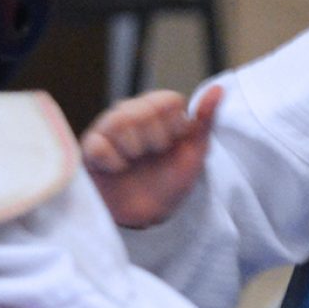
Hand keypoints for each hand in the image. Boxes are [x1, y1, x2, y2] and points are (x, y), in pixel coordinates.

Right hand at [81, 86, 223, 227]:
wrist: (146, 217)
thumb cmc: (170, 183)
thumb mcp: (194, 154)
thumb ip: (205, 121)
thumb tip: (219, 90)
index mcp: (158, 111)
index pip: (169, 100)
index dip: (174, 127)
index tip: (172, 145)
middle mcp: (131, 113)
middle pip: (144, 110)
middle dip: (154, 141)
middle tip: (151, 156)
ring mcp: (108, 128)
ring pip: (119, 122)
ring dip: (133, 150)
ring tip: (132, 163)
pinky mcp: (89, 146)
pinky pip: (99, 145)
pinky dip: (113, 162)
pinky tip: (117, 169)